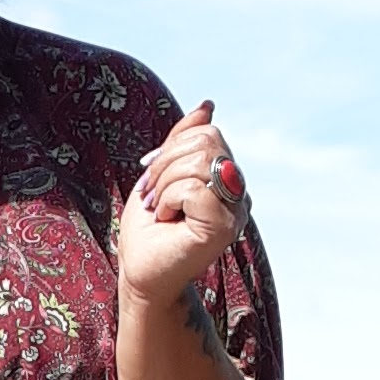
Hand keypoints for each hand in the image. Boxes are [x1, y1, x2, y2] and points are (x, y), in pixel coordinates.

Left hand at [117, 101, 250, 309]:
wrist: (140, 273)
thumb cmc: (149, 230)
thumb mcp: (162, 173)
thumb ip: (184, 140)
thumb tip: (208, 106)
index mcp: (227, 179)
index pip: (208, 133)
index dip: (172, 147)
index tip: (151, 178)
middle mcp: (239, 194)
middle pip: (207, 141)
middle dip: (166, 163)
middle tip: (153, 195)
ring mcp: (236, 211)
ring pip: (200, 161)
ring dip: (165, 183)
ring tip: (161, 208)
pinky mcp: (225, 228)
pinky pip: (194, 187)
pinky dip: (170, 199)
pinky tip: (169, 220)